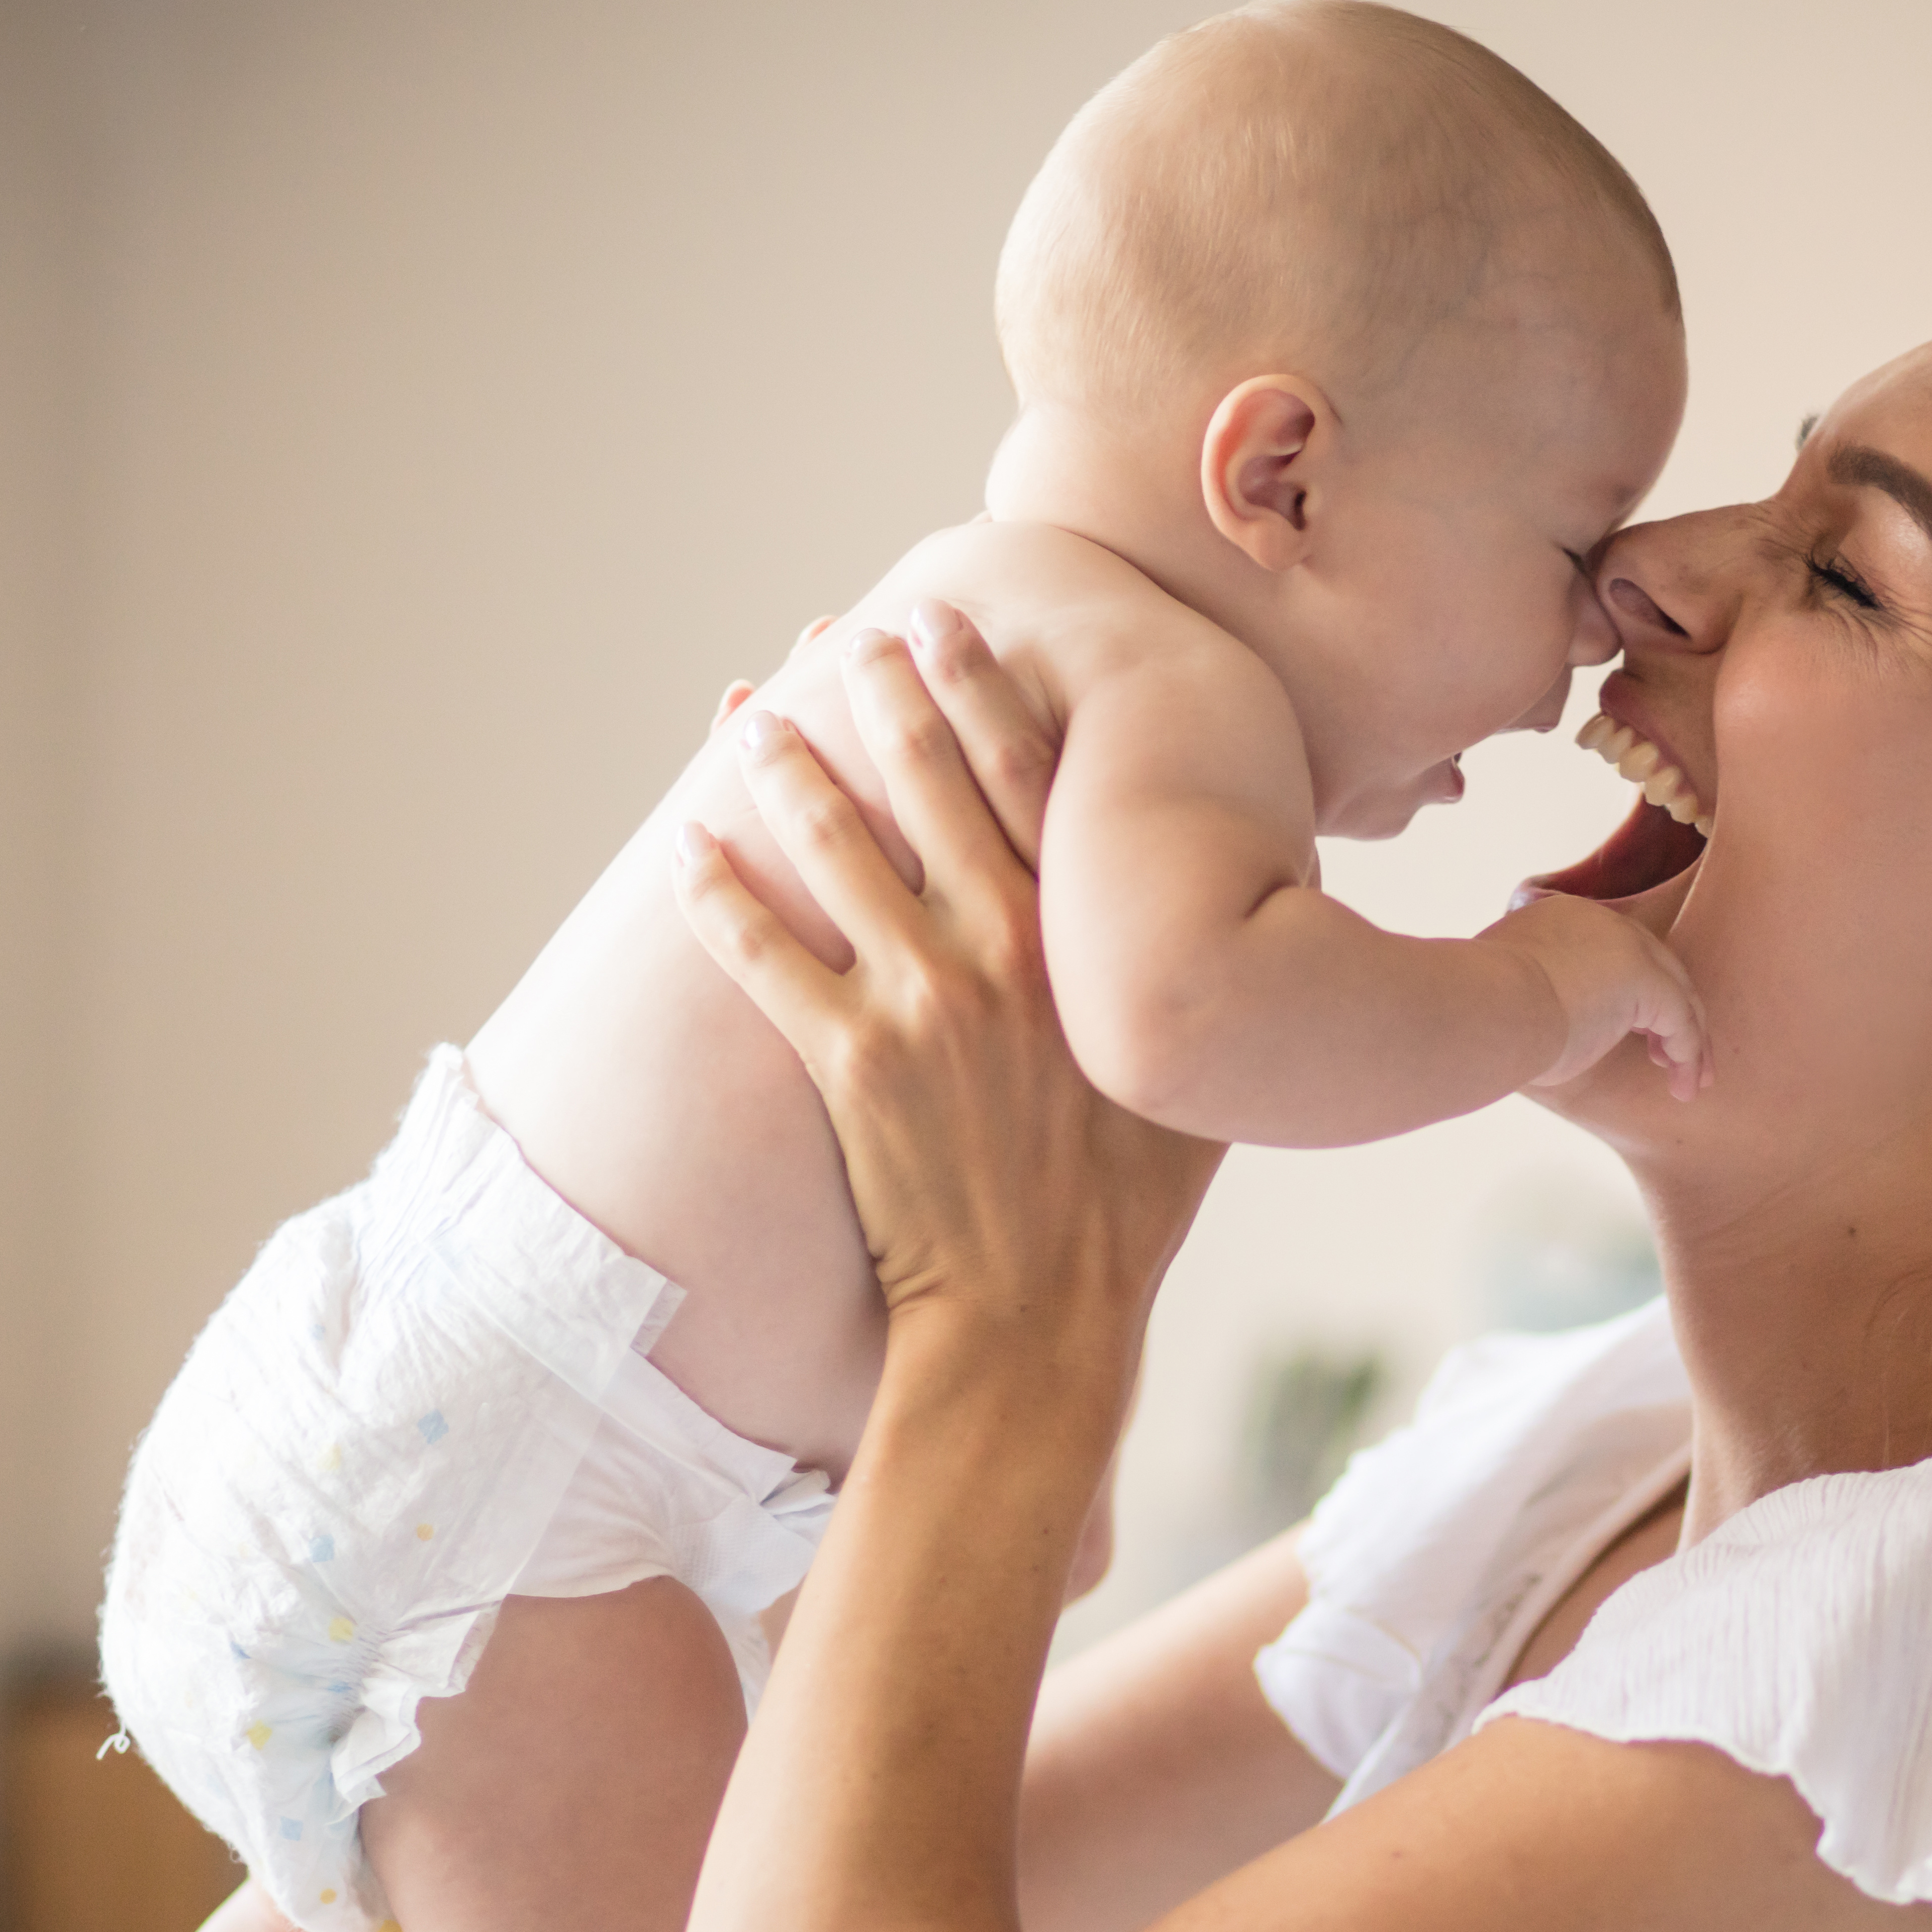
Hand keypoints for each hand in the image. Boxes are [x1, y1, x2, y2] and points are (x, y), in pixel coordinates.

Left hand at [672, 610, 1221, 1355]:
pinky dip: (715, 895)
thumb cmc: (1129, 1203)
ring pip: (831, 847)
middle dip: (878, 692)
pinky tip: (683, 845)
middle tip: (847, 637)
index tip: (947, 618)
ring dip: (784, 770)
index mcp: (1082, 938)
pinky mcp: (848, 1062)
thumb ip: (1198, 975)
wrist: (1042, 1313)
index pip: (1025, 772)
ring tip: (751, 717)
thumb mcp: (1192, 1070)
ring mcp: (919, 1001)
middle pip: (923, 780)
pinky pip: (760, 956)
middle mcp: (1001, 948)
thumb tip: (1248, 902)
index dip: (980, 684)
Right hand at [1485, 890, 1708, 1096]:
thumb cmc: (1478, 1014)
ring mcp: (1626, 947)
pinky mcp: (1645, 978)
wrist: (1482, 1008)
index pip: (1616, 952)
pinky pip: (1682, 1020)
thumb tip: (1533, 1022)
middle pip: (1655, 967)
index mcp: (1564, 920)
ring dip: (1688, 1042)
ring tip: (1689, 1084)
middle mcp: (1601, 924)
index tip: (1638, 1034)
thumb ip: (1531, 993)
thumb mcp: (1505, 992)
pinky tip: (1684, 1086)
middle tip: (1669, 1058)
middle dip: (1670, 1015)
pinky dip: (1689, 1056)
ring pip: (1676, 993)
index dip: (1632, 996)